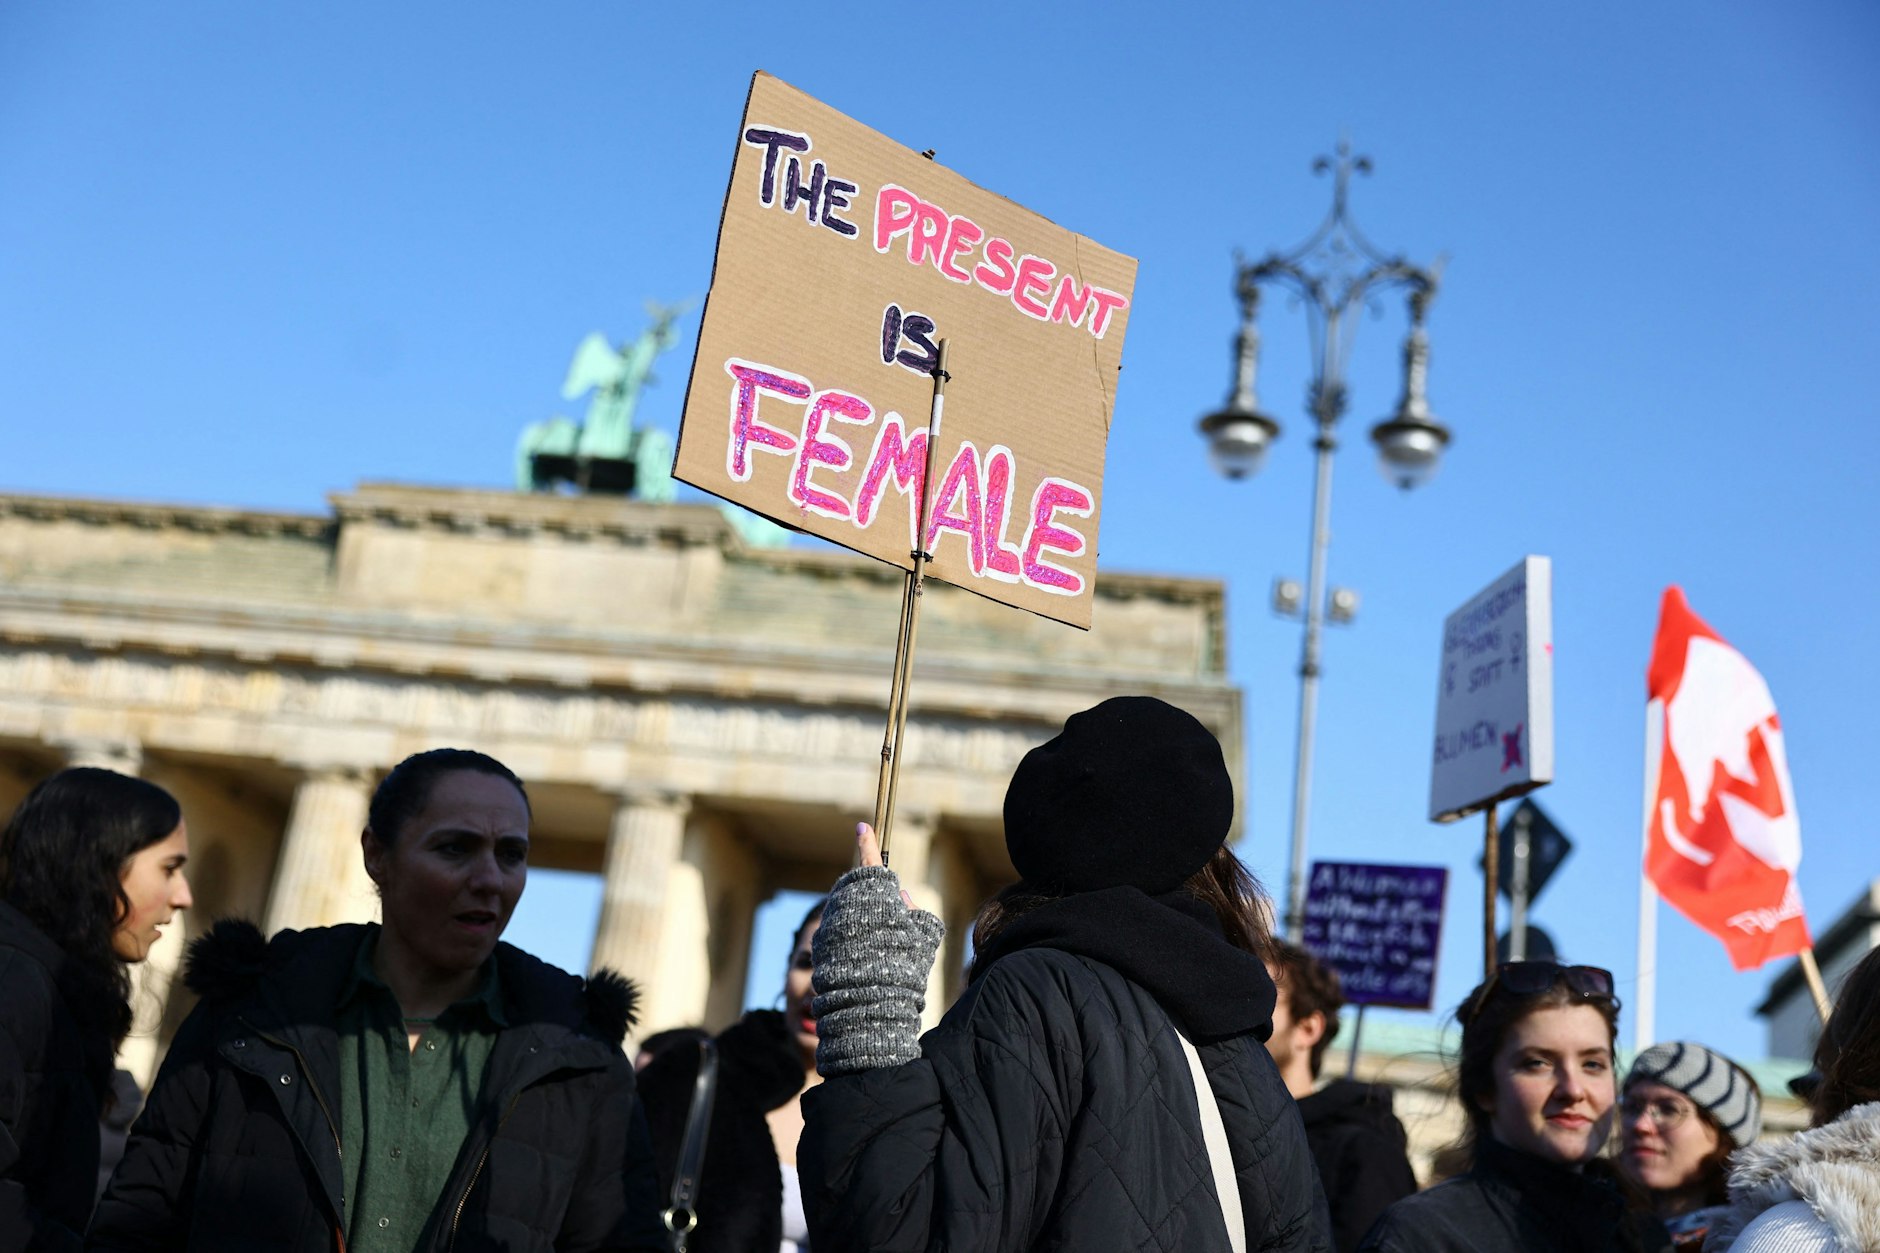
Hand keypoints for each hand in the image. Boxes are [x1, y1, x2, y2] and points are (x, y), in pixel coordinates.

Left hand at [812, 826, 945, 1074]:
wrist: (868, 1004)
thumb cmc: (902, 968)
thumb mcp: (922, 936)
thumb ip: (911, 911)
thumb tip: (899, 896)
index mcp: (872, 897)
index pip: (871, 862)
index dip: (868, 845)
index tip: (862, 828)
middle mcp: (846, 906)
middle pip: (862, 893)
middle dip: (875, 903)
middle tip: (892, 926)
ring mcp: (831, 925)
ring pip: (851, 916)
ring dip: (864, 926)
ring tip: (880, 954)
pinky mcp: (821, 945)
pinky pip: (840, 936)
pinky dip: (853, 943)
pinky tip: (864, 964)